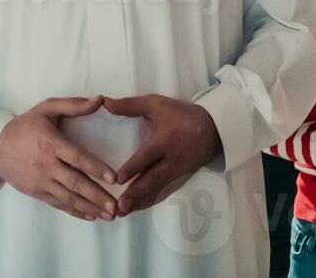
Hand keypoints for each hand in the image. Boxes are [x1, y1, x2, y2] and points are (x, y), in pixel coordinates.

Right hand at [0, 96, 116, 221]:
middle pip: (75, 183)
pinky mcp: (37, 192)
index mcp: (51, 143)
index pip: (77, 158)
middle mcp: (47, 165)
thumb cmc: (25, 125)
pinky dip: (75, 211)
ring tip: (109, 216)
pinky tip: (90, 215)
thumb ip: (74, 104)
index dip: (96, 168)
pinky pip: (59, 204)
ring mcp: (41, 182)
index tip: (114, 178)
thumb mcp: (46, 108)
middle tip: (116, 208)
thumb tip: (100, 100)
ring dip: (90, 208)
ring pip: (69, 198)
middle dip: (97, 196)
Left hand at [103, 94, 221, 215]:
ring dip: (139, 203)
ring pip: (156, 191)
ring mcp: (175, 173)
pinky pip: (162, 193)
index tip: (118, 179)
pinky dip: (149, 202)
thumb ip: (129, 105)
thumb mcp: (156, 104)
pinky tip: (135, 209)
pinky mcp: (178, 180)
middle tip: (119, 206)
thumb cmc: (180, 115)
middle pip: (152, 180)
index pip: (147, 157)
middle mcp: (170, 161)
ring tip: (122, 212)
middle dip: (135, 194)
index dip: (134, 168)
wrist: (211, 130)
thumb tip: (104, 102)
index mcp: (164, 142)